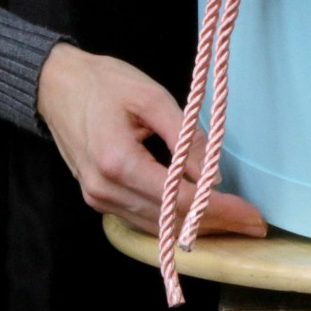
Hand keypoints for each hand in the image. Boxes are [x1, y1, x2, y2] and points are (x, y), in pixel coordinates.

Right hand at [36, 42, 266, 237]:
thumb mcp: (152, 97)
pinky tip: (198, 216)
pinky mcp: (98, 197)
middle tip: (254, 225)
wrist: (55, 85)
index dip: (219, 209)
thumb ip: (184, 136)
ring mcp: (98, 198)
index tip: (251, 213)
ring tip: (235, 222)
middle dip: (216, 224)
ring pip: (156, 227)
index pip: (179, 200)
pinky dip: (172, 220)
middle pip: (170, 221)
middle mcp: (105, 190)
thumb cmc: (105, 83)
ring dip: (196, 227)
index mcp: (118, 162)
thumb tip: (214, 174)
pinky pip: (141, 218)